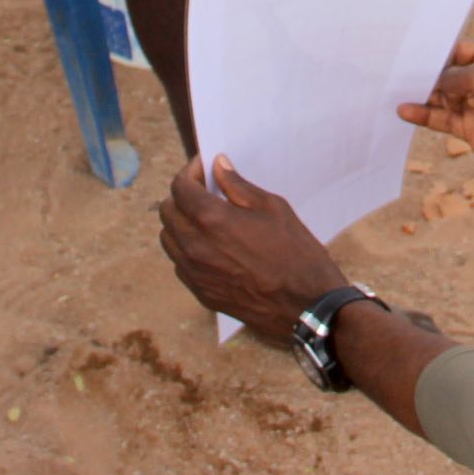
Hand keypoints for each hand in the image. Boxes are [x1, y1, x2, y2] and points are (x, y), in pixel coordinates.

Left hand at [156, 155, 348, 334]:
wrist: (306, 307)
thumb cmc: (296, 253)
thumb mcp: (274, 209)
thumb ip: (239, 186)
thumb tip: (219, 167)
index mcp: (212, 220)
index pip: (180, 187)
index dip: (190, 171)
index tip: (204, 167)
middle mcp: (195, 247)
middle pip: (167, 211)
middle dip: (182, 195)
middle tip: (205, 190)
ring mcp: (195, 273)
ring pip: (169, 238)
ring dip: (181, 222)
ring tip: (205, 218)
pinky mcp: (201, 293)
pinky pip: (180, 263)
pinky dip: (187, 248)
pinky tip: (211, 245)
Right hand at [396, 42, 473, 188]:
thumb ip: (450, 78)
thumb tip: (429, 81)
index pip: (459, 49)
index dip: (436, 53)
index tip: (410, 54)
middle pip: (448, 73)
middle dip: (424, 74)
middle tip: (395, 72)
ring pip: (443, 97)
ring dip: (421, 96)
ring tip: (393, 90)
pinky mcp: (472, 127)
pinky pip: (443, 118)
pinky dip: (425, 115)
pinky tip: (405, 111)